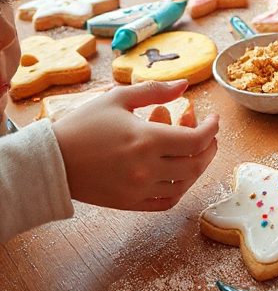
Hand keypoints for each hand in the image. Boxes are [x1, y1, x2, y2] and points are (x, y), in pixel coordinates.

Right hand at [52, 80, 218, 211]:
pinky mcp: (130, 204)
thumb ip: (154, 90)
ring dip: (195, 167)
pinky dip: (179, 189)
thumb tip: (185, 86)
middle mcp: (147, 168)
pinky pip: (166, 202)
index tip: (213, 120)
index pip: (196, 140)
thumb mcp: (118, 97)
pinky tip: (175, 173)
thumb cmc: (82, 125)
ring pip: (184, 184)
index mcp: (146, 140)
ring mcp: (139, 190)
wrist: (52, 161)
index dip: (211, 129)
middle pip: (195, 164)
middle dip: (209, 148)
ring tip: (191, 151)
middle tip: (209, 136)